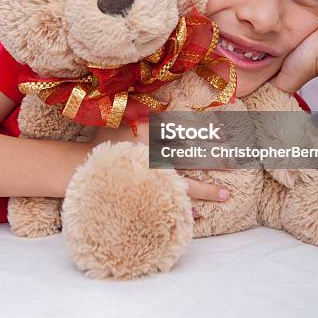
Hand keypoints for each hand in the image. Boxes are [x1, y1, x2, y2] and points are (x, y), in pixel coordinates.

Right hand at [92, 122, 230, 217]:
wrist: (80, 169)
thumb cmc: (102, 143)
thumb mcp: (120, 120)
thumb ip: (141, 110)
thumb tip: (166, 100)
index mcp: (152, 137)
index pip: (185, 132)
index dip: (206, 133)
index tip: (225, 135)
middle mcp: (156, 158)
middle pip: (192, 158)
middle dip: (215, 160)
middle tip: (237, 162)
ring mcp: (153, 179)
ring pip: (185, 184)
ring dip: (206, 190)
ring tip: (226, 195)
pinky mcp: (147, 195)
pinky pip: (169, 204)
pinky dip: (184, 209)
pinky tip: (199, 216)